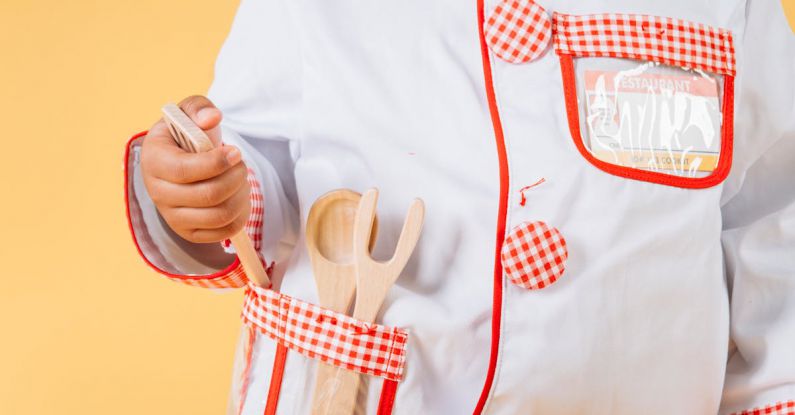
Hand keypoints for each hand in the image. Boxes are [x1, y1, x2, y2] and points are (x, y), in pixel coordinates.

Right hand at [141, 95, 250, 242]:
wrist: (179, 161)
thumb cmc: (186, 134)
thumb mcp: (188, 113)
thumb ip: (199, 108)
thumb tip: (211, 118)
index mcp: (154, 161)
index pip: (185, 171)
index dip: (216, 163)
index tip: (235, 152)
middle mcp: (158, 193)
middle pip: (208, 195)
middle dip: (236, 178)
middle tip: (241, 165)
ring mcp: (172, 217)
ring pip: (219, 215)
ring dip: (241, 195)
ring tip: (241, 180)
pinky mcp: (189, 232)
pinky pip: (224, 231)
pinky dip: (241, 214)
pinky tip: (239, 196)